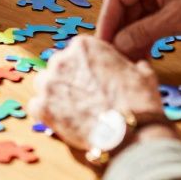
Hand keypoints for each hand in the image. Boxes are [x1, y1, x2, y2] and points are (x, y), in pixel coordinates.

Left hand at [29, 37, 166, 148]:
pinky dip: (47, 113)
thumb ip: (133, 65)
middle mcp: (62, 59)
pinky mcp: (41, 107)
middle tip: (86, 96)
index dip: (86, 67)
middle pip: (59, 66)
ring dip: (55, 94)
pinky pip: (37, 106)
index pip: (77, 51)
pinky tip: (63, 121)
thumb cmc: (138, 103)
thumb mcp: (143, 74)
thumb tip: (138, 66)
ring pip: (44, 84)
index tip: (94, 79)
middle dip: (70, 79)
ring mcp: (49, 83)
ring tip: (74, 110)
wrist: (130, 134)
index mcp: (84, 46)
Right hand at [97, 0, 180, 60]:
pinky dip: (145, 41)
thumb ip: (143, 31)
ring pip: (137, 20)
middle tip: (112, 55)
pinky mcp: (174, 12)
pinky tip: (142, 56)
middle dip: (119, 32)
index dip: (107, 20)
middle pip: (126, 9)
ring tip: (126, 59)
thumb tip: (117, 44)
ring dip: (131, 39)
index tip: (102, 42)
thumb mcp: (176, 20)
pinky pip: (150, 26)